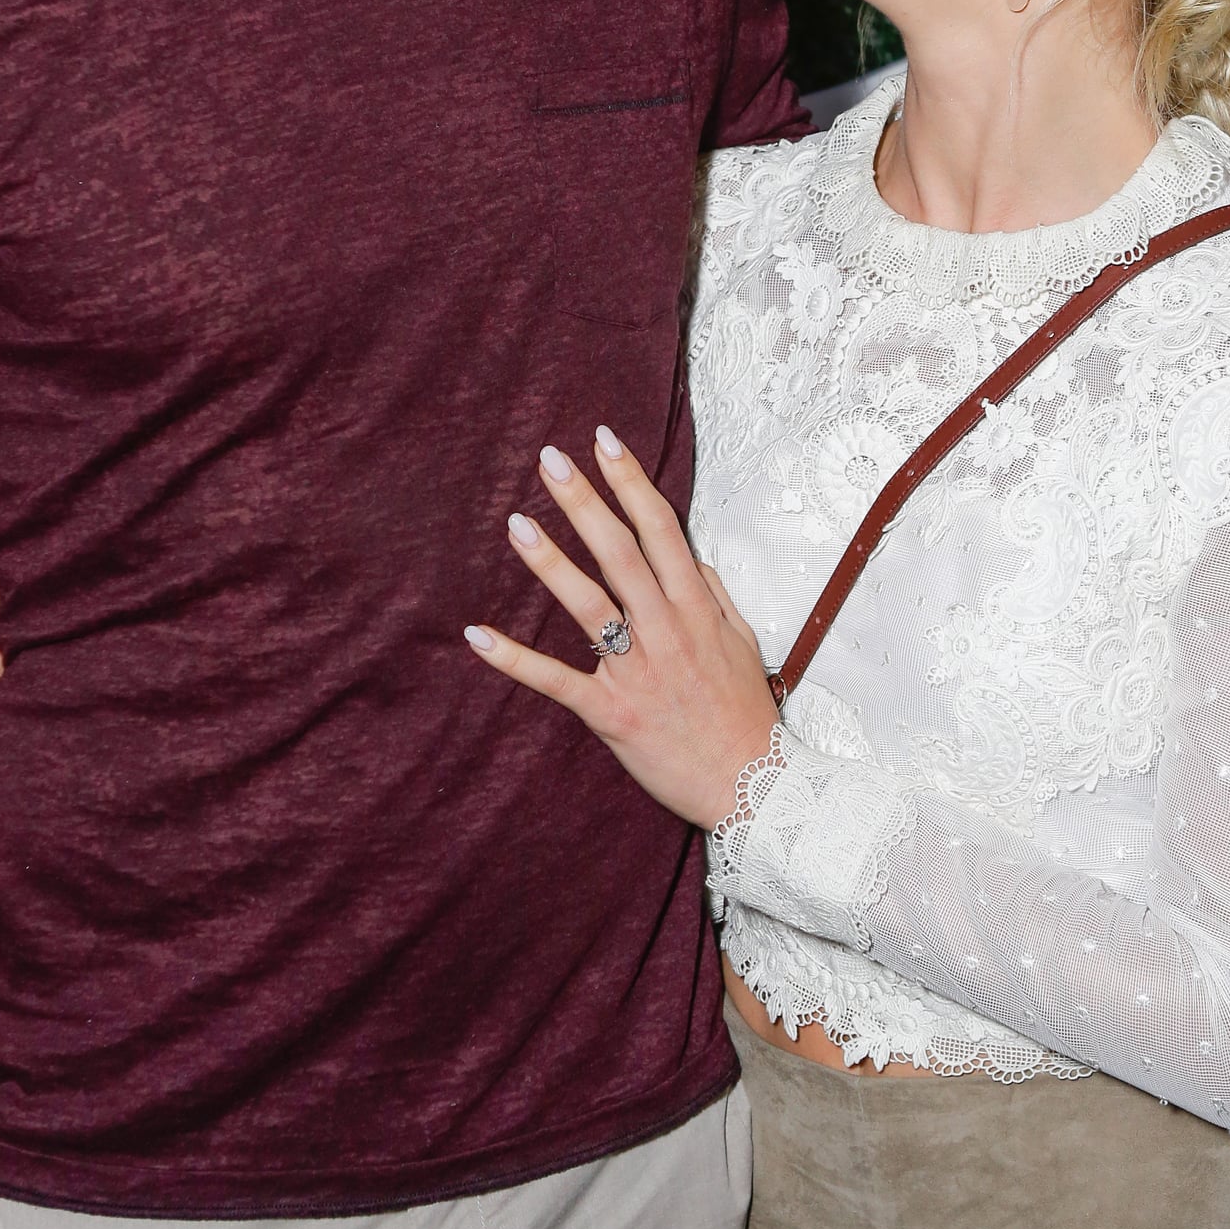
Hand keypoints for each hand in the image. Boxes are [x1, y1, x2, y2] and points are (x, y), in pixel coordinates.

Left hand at [465, 428, 777, 829]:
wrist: (751, 786)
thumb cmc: (744, 715)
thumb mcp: (743, 643)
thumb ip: (713, 593)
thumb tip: (685, 555)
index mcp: (697, 609)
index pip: (661, 530)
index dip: (631, 483)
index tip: (604, 442)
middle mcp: (667, 631)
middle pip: (621, 553)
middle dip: (586, 502)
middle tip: (550, 460)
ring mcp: (638, 672)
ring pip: (590, 606)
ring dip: (551, 563)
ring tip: (517, 523)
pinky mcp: (612, 713)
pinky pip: (557, 681)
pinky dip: (514, 660)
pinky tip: (478, 635)